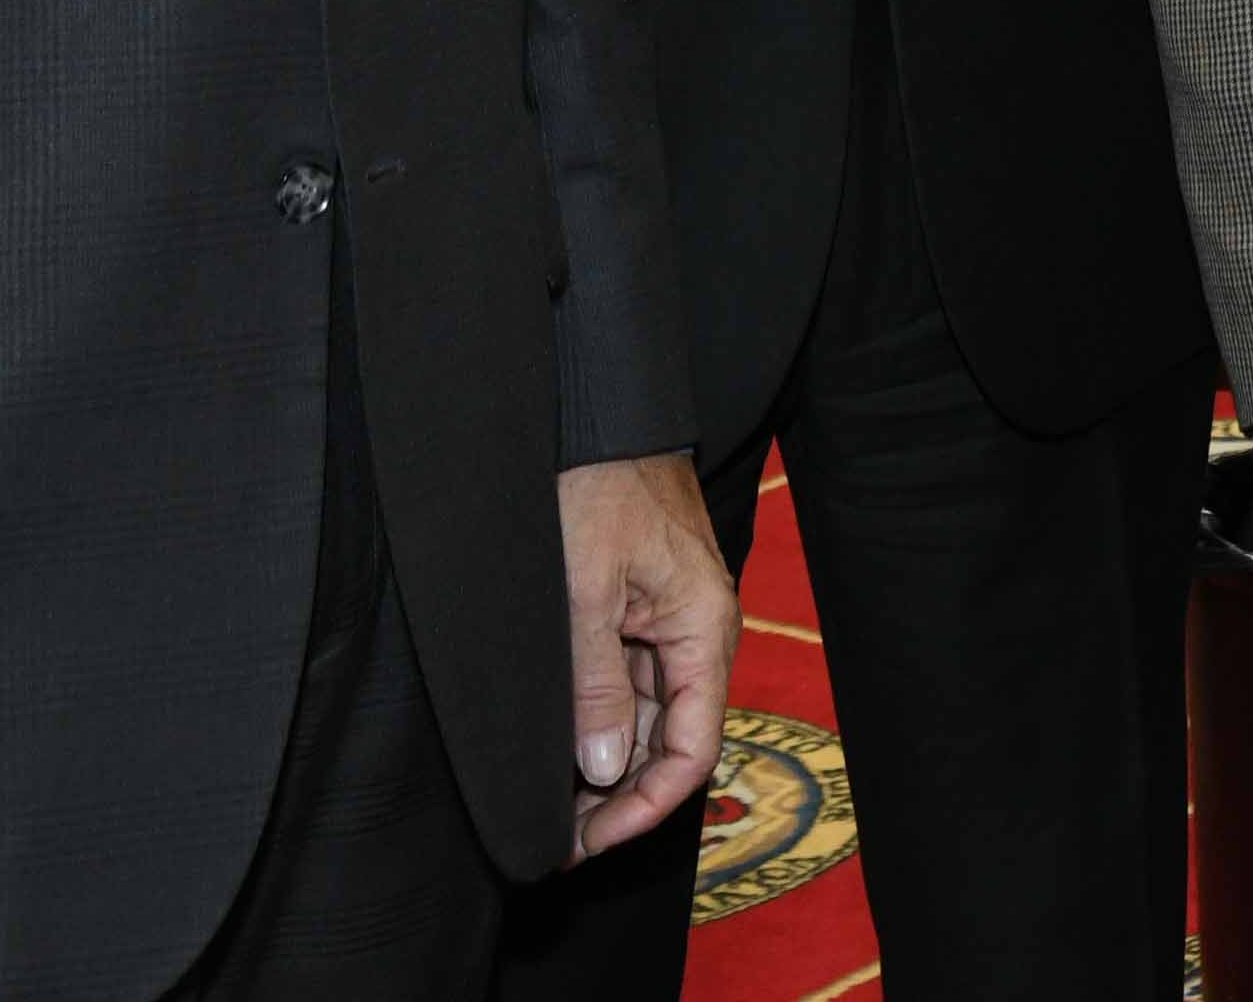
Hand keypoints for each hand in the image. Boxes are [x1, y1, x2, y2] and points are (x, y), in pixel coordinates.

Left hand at [555, 452, 738, 862]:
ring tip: (550, 806)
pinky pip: (626, 682)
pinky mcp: (637, 607)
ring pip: (646, 717)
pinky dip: (596, 722)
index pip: (691, 749)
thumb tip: (605, 769)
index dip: (644, 806)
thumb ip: (595, 682)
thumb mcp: (583, 588)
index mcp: (702, 628)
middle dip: (619, 798)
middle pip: (670, 741)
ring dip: (605, 766)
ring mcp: (667, 620)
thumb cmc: (595, 484)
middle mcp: (696, 632)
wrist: (594, 411)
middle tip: (557, 838)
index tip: (588, 840)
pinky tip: (559, 749)